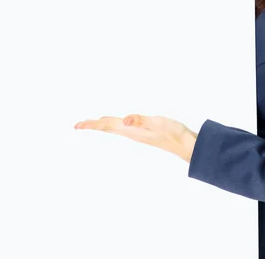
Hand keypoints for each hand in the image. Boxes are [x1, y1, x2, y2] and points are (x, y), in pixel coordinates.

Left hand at [74, 114, 197, 162]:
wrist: (187, 145)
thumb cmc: (174, 133)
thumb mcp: (158, 123)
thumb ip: (142, 120)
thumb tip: (124, 119)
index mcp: (132, 130)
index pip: (108, 126)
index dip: (93, 125)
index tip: (78, 126)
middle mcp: (133, 133)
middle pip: (109, 128)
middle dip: (93, 125)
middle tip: (77, 125)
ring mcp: (138, 134)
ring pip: (115, 128)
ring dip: (102, 125)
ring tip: (92, 123)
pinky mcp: (144, 133)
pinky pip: (124, 128)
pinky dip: (115, 125)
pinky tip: (118, 124)